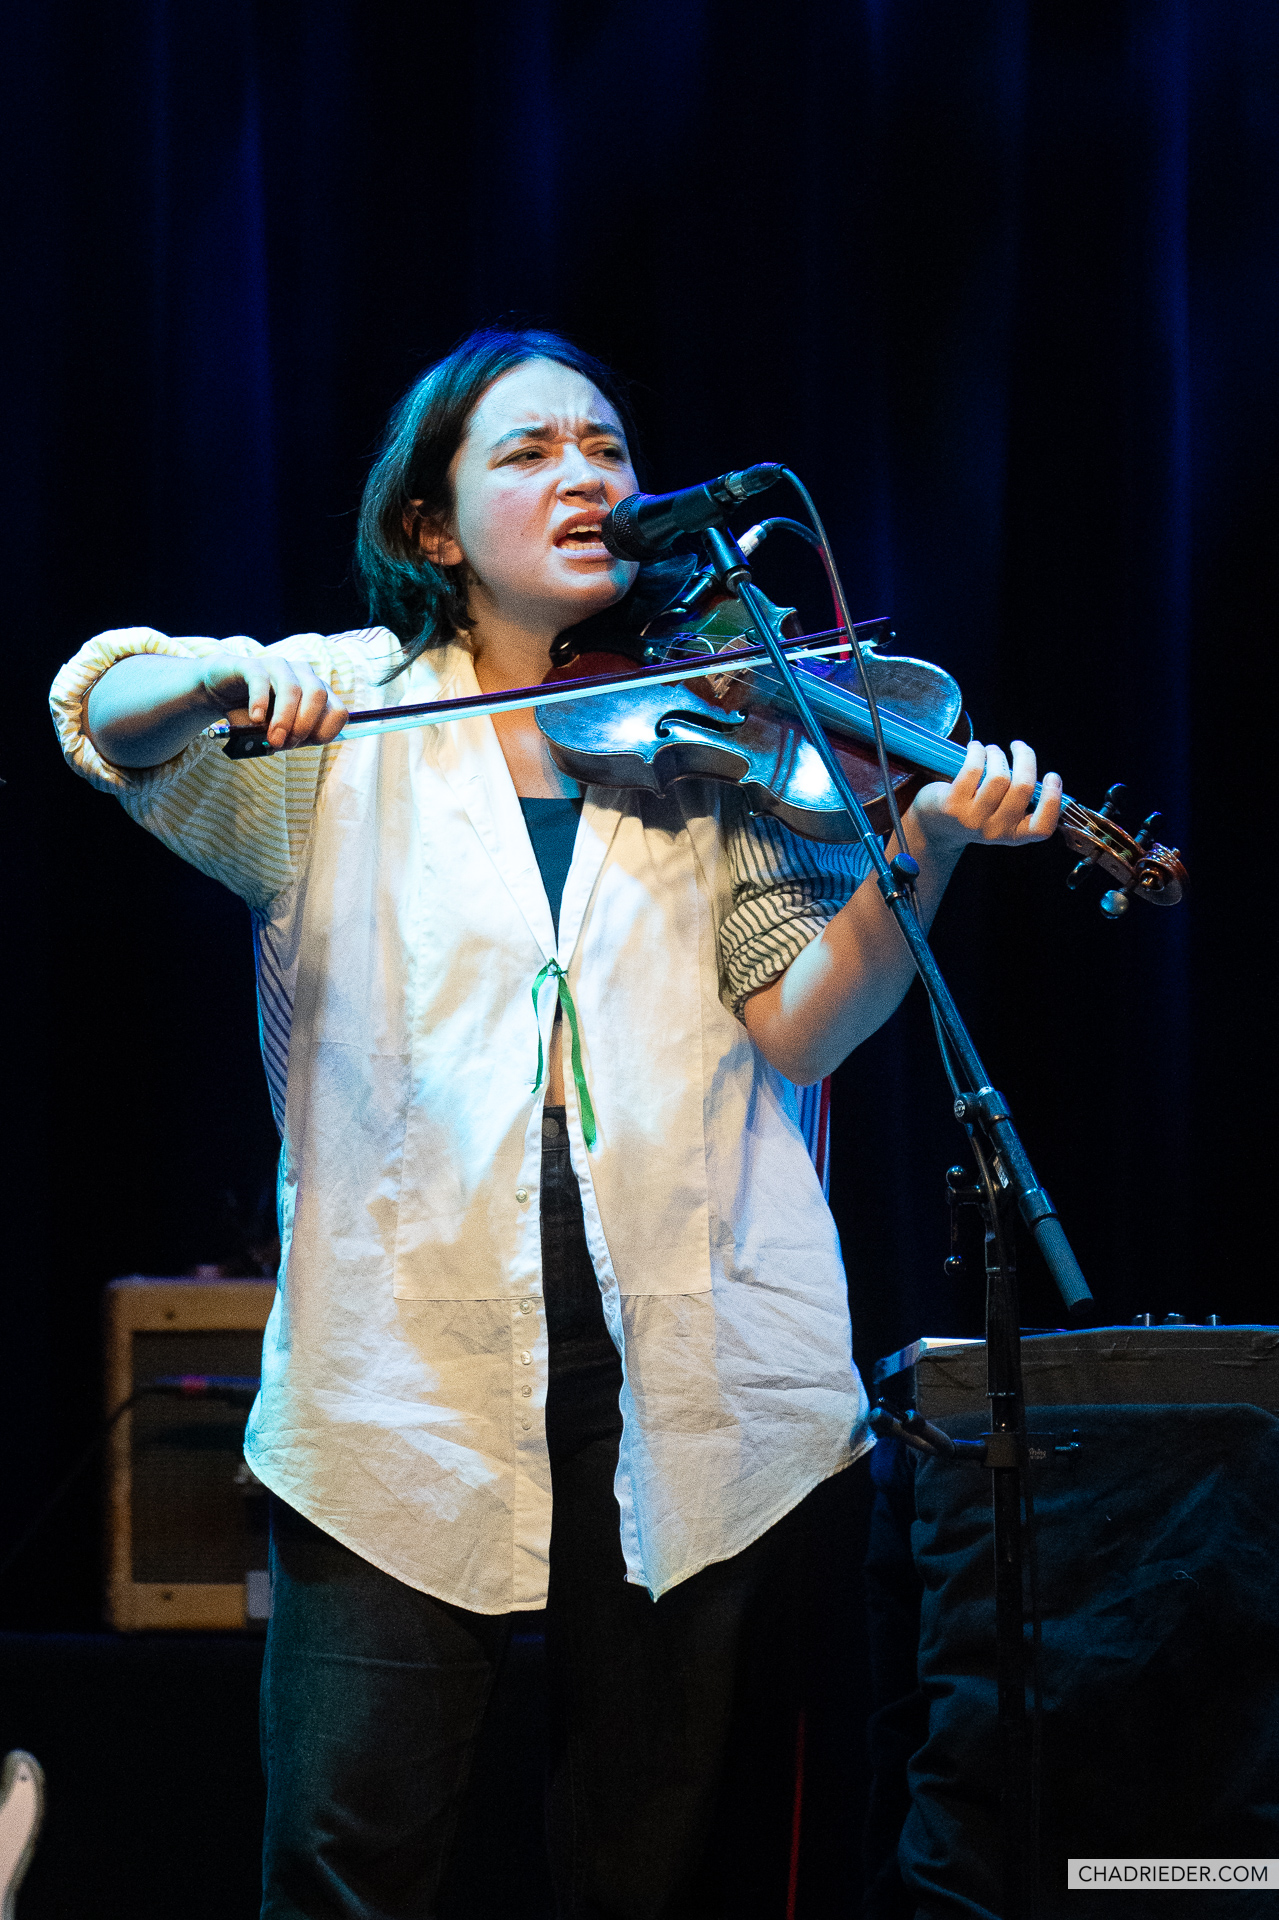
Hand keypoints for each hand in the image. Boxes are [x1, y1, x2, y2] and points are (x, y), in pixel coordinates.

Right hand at [202, 640, 348, 749]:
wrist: (222, 692)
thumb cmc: (256, 715)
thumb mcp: (278, 731)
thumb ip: (288, 737)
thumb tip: (285, 744)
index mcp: (316, 692)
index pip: (338, 710)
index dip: (325, 731)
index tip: (305, 744)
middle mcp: (302, 674)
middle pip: (318, 695)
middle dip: (305, 724)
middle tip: (286, 744)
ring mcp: (278, 666)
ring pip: (292, 688)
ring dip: (284, 718)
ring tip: (273, 739)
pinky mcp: (251, 664)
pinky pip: (261, 679)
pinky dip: (260, 702)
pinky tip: (256, 719)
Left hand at [909, 738, 1061, 849]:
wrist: (934, 825)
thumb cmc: (974, 811)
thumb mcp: (1000, 814)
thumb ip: (1019, 799)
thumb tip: (1033, 769)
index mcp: (1013, 835)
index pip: (1042, 827)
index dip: (1052, 799)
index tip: (1052, 775)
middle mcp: (994, 831)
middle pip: (1022, 788)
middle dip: (1025, 758)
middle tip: (1018, 746)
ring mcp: (972, 820)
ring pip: (999, 776)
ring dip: (997, 754)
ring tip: (992, 750)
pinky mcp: (952, 805)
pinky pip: (973, 769)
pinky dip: (977, 751)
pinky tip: (975, 748)